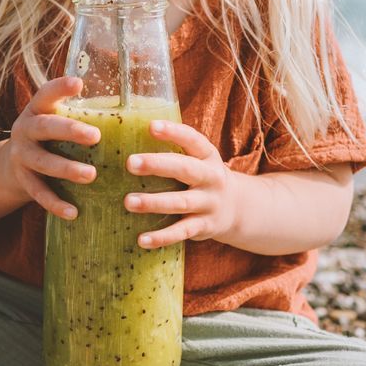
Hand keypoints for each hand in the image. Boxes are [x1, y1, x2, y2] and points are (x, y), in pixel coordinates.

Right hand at [0, 76, 99, 219]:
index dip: (60, 88)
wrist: (10, 165)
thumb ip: (84, 113)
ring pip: (42, 161)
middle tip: (95, 136)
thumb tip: (136, 107)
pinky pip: (39, 193)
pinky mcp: (22, 181)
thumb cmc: (50, 137)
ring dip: (66, 169)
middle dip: (69, 130)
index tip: (79, 83)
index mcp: (37, 109)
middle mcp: (25, 129)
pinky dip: (56, 203)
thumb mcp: (57, 119)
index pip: (46, 94)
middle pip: (44, 127)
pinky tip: (74, 212)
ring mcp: (21, 156)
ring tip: (91, 175)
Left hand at [124, 119, 240, 249]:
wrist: (237, 207)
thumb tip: (128, 136)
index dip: (173, 132)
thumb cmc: (202, 177)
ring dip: (154, 202)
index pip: (192, 139)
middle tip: (130, 163)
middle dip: (157, 165)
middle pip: (185, 169)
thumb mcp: (198, 160)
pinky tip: (142, 239)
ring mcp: (209, 203)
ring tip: (129, 202)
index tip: (151, 126)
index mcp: (207, 156)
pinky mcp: (204, 226)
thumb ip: (174, 151)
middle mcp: (211, 178)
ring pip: (181, 202)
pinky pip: (182, 232)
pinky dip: (162, 237)